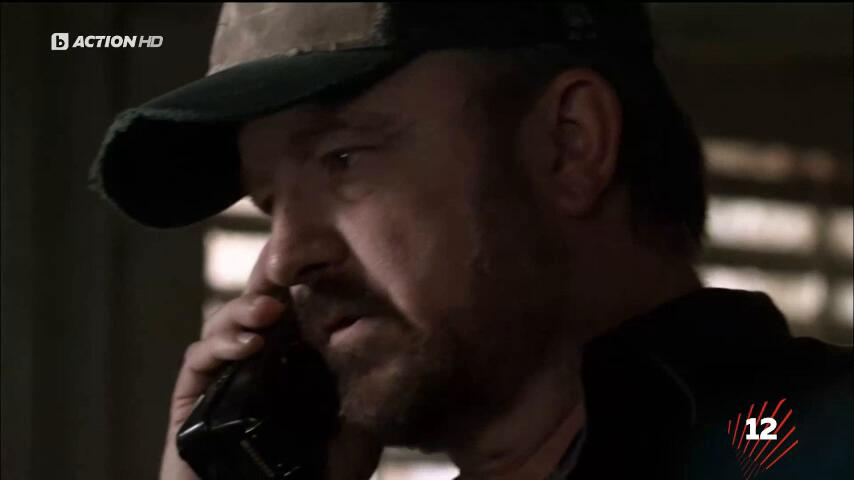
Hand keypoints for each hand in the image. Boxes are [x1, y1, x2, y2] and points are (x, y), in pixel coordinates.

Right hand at [159, 242, 382, 479]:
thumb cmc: (311, 479)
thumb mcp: (355, 438)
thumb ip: (369, 400)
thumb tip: (391, 358)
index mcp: (290, 367)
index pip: (291, 316)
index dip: (298, 287)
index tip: (316, 264)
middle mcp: (256, 366)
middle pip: (256, 312)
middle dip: (267, 288)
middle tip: (284, 282)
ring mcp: (223, 379)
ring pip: (225, 325)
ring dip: (243, 311)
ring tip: (268, 311)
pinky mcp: (192, 399)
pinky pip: (197, 357)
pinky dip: (219, 344)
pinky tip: (248, 345)